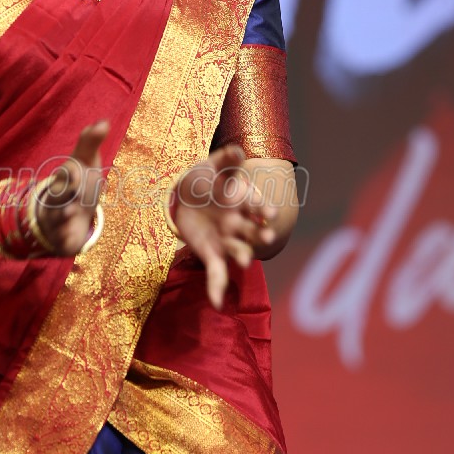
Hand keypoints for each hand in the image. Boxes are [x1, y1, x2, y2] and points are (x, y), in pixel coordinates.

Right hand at [34, 120, 108, 255]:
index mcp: (63, 178)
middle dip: (64, 193)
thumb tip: (105, 121)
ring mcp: (57, 218)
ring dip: (63, 214)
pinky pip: (60, 239)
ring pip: (56, 216)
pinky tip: (69, 241)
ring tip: (70, 212)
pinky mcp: (61, 237)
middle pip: (57, 195)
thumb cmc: (80, 184)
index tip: (81, 170)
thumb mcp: (85, 162)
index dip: (72, 173)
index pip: (66, 174)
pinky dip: (62, 239)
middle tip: (75, 190)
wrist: (70, 213)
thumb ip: (91, 143)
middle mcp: (57, 198)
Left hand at [172, 143, 276, 309]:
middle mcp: (239, 223)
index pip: (257, 206)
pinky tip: (216, 303)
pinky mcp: (211, 254)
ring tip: (245, 262)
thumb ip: (225, 159)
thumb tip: (237, 150)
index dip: (263, 209)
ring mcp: (226, 240)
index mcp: (242, 202)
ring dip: (243, 256)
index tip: (268, 212)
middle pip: (253, 230)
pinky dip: (217, 289)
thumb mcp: (211, 166)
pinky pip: (217, 273)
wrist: (185, 197)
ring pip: (239, 251)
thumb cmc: (203, 179)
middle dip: (260, 233)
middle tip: (266, 235)